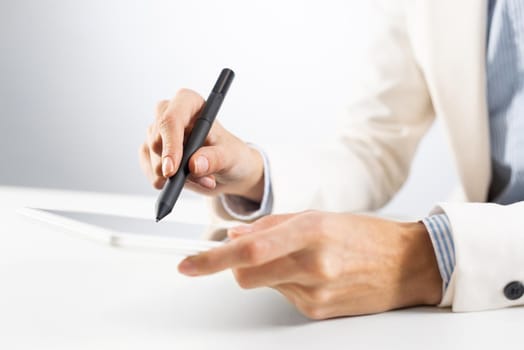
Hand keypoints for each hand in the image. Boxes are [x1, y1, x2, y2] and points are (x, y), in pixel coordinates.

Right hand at [139, 89, 263, 201]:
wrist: (226, 170)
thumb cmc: (231, 154)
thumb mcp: (230, 156)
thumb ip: (214, 158)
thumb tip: (194, 165)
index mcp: (189, 103)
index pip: (171, 119)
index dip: (170, 144)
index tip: (172, 170)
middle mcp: (168, 113)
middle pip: (157, 141)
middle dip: (176, 167)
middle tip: (204, 179)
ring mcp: (156, 132)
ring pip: (154, 161)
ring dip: (176, 178)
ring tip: (203, 178)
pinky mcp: (149, 151)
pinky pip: (151, 173)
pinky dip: (168, 183)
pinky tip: (186, 181)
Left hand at [178, 211, 442, 318]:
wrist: (406, 265)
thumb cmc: (366, 235)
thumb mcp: (318, 217)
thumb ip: (271, 226)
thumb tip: (234, 236)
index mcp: (311, 233)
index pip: (249, 251)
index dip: (213, 258)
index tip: (188, 264)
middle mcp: (312, 266)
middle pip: (247, 275)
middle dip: (236, 266)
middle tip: (245, 254)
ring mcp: (315, 294)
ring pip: (264, 285)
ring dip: (269, 271)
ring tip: (301, 259)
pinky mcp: (318, 312)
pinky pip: (284, 296)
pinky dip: (287, 283)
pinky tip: (313, 274)